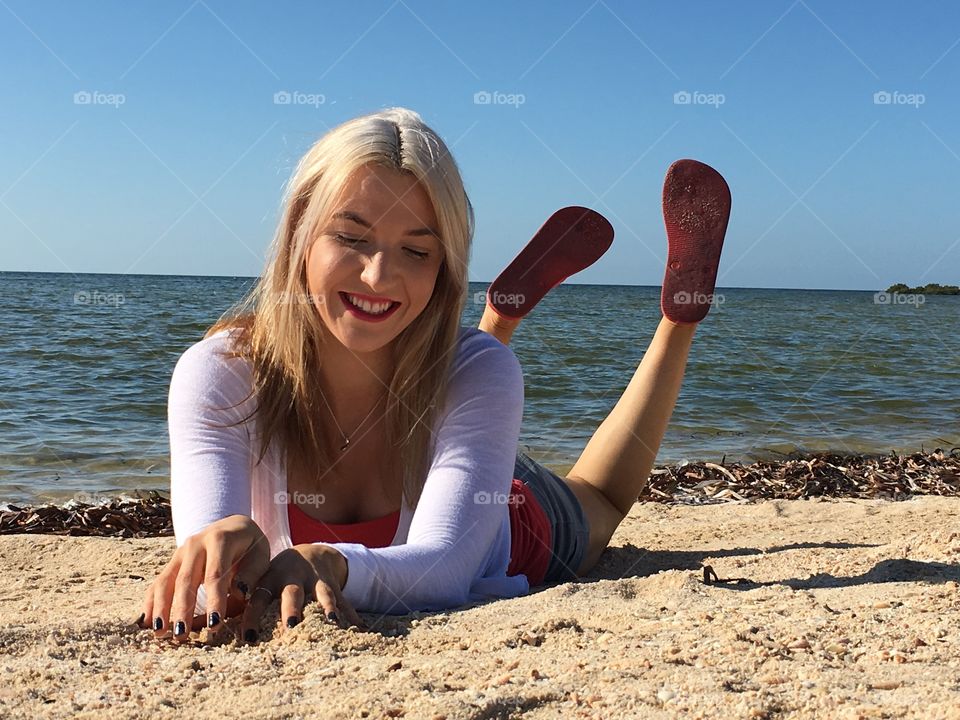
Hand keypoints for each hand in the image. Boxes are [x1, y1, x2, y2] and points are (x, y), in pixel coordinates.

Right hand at [139, 514, 270, 642]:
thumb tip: (238, 593)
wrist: (234, 527)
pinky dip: (151, 602)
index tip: (214, 624)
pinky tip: (147, 623)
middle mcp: (195, 544)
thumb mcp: (260, 557)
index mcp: (220, 540)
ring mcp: (180, 552)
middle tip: (182, 635)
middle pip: (186, 579)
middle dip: (183, 609)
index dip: (214, 600)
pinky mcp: (172, 562)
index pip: (216, 574)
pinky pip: (158, 583)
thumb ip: (251, 575)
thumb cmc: (250, 547)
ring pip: (166, 581)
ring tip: (161, 633)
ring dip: (161, 608)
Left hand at [240, 544, 365, 642]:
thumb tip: (205, 626)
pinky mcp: (334, 586)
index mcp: (271, 580)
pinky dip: (352, 615)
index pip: (258, 599)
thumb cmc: (277, 577)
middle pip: (292, 594)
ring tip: (333, 622)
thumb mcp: (260, 582)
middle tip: (291, 625)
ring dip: (327, 607)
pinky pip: (345, 602)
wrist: (313, 553)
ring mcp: (316, 581)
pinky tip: (360, 629)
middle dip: (292, 609)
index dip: (253, 617)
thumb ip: (239, 601)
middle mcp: (294, 579)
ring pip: (322, 595)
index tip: (249, 638)